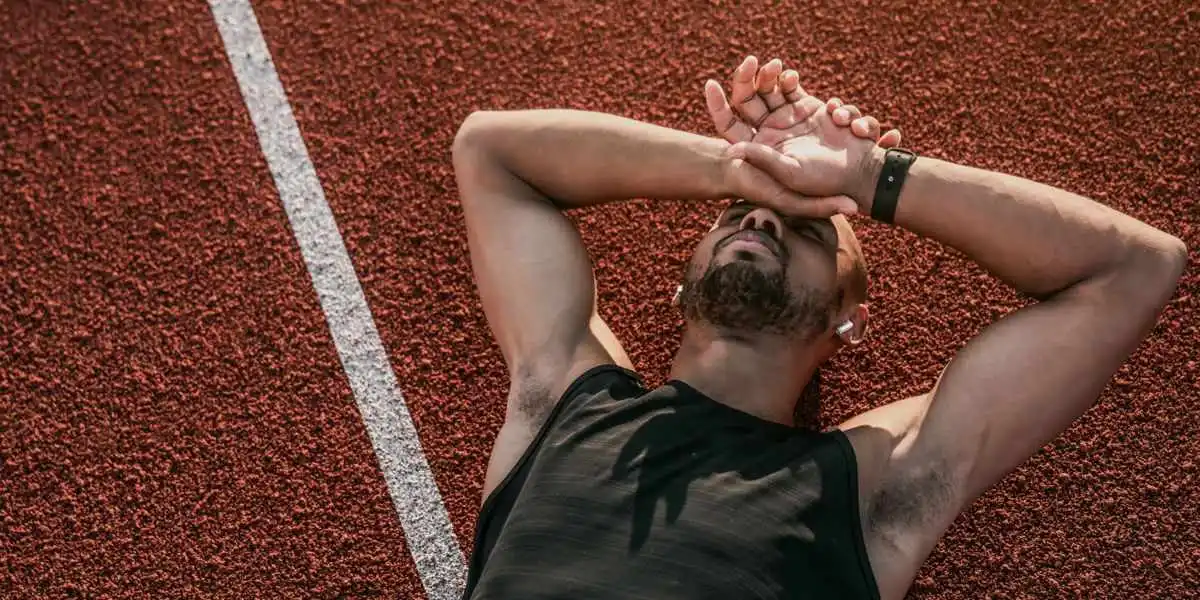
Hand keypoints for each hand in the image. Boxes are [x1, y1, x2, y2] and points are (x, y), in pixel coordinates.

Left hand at [706, 56, 899, 214]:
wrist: (858, 172)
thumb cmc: (823, 179)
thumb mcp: (789, 172)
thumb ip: (762, 159)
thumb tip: (730, 151)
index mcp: (758, 148)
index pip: (729, 123)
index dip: (717, 105)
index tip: (711, 85)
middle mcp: (768, 131)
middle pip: (747, 99)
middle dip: (745, 79)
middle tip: (750, 62)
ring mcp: (787, 117)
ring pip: (769, 88)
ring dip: (768, 74)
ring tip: (775, 67)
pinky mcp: (807, 107)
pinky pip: (791, 86)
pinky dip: (789, 79)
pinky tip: (791, 78)